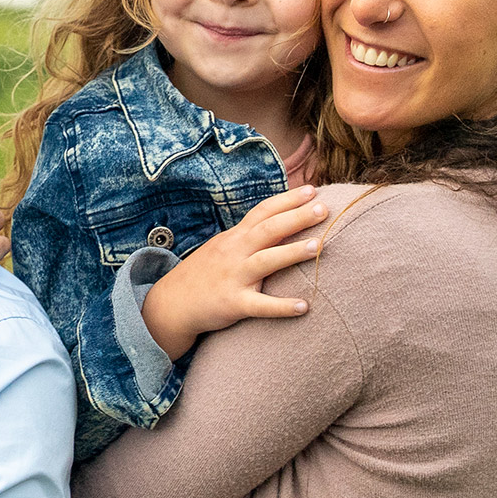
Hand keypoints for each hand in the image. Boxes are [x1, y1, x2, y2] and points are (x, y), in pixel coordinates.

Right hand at [141, 185, 329, 359]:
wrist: (172, 304)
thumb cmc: (205, 274)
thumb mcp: (223, 248)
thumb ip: (249, 236)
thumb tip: (280, 224)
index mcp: (234, 237)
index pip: (263, 211)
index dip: (287, 199)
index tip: (313, 190)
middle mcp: (234, 252)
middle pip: (268, 230)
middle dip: (297, 218)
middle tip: (324, 209)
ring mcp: (233, 277)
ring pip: (266, 261)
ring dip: (292, 253)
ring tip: (319, 246)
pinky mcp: (232, 304)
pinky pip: (260, 306)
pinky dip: (282, 306)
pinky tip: (305, 307)